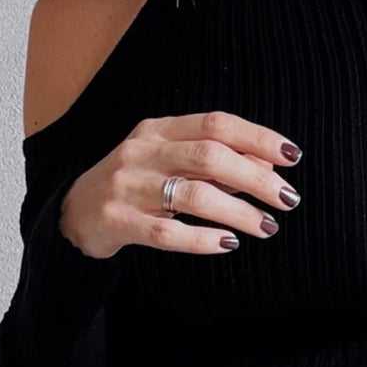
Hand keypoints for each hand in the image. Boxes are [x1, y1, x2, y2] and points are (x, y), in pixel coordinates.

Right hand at [57, 109, 303, 259]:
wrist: (74, 214)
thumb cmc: (136, 186)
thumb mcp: (170, 162)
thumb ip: (215, 160)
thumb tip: (270, 164)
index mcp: (158, 130)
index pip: (216, 124)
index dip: (257, 138)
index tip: (292, 156)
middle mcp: (142, 152)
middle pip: (209, 156)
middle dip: (255, 178)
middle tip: (288, 199)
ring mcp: (127, 187)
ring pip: (192, 194)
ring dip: (237, 212)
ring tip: (267, 226)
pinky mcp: (118, 221)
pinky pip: (166, 232)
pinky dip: (201, 239)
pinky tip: (227, 243)